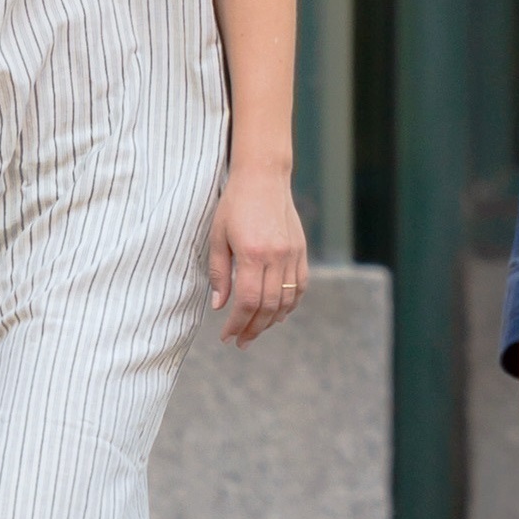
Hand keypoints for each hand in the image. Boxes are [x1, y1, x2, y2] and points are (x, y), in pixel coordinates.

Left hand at [208, 167, 307, 347]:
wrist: (264, 177)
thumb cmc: (234, 204)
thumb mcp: (217, 236)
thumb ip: (220, 272)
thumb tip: (219, 306)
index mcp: (252, 253)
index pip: (248, 301)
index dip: (237, 323)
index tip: (227, 336)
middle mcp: (276, 256)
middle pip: (268, 306)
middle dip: (253, 328)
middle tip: (241, 341)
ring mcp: (292, 254)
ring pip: (287, 300)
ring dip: (271, 320)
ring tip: (256, 330)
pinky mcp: (301, 251)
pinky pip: (300, 286)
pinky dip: (290, 304)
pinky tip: (278, 314)